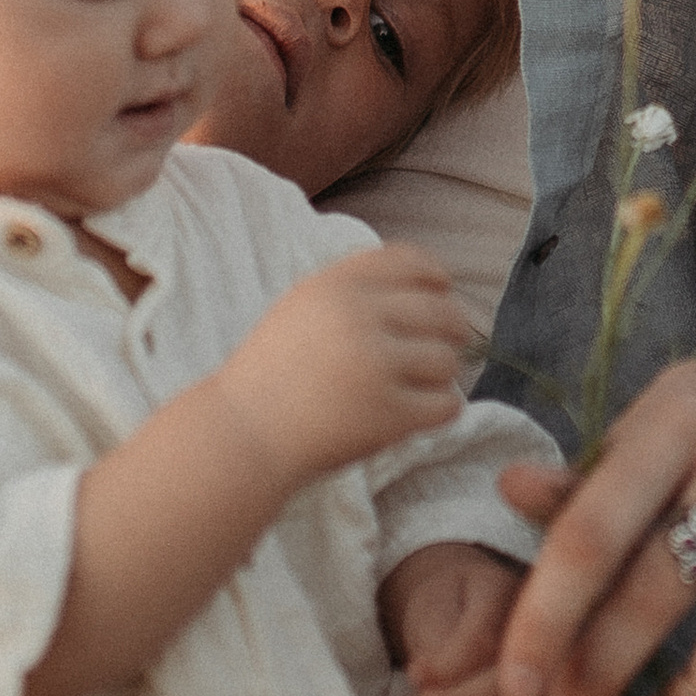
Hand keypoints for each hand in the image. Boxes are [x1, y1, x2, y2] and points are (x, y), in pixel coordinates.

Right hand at [212, 245, 468, 489]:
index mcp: (336, 285)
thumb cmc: (272, 374)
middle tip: (446, 347)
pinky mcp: (386, 414)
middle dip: (452, 330)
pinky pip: (445, 404)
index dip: (436, 278)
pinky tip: (423, 413)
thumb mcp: (303, 308)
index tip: (442, 292)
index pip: (411, 261)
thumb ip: (355, 291)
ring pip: (446, 360)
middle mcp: (358, 317)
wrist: (243, 433)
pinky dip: (441, 409)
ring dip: (441, 375)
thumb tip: (430, 286)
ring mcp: (374, 365)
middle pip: (441, 311)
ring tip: (418, 387)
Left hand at [378, 543, 542, 695]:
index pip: (491, 638)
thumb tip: (431, 678)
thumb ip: (442, 636)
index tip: (415, 674)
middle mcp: (548, 641)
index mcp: (517, 597)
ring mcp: (552, 685)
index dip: (450, 664)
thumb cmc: (448, 608)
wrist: (466, 616)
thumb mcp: (437, 604)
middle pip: (516, 683)